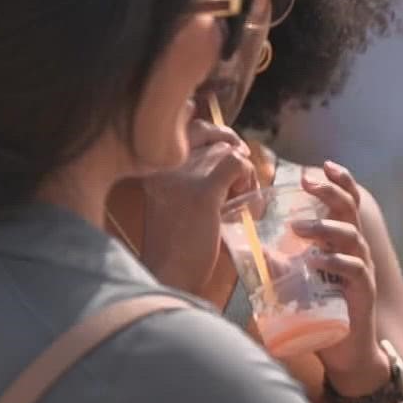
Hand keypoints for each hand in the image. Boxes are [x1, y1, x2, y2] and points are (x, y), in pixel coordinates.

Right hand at [136, 121, 256, 291]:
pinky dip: (248, 179)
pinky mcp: (202, 191)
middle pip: (210, 135)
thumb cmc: (176, 244)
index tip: (232, 155)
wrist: (168, 275)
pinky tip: (244, 204)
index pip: (189, 127)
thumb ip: (195, 174)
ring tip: (243, 200)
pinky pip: (238, 164)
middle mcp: (163, 165)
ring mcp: (182, 176)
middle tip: (242, 179)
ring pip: (227, 150)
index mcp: (154, 166)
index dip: (217, 136)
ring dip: (245, 173)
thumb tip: (234, 151)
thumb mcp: (177, 199)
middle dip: (234, 152)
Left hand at [289, 162, 380, 378]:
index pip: (346, 203)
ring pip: (351, 237)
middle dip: (330, 191)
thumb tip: (245, 246)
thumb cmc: (322, 312)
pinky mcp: (362, 292)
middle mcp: (355, 251)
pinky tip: (317, 260)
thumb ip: (277, 262)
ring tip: (298, 228)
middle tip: (308, 182)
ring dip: (324, 227)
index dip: (339, 181)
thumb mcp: (296, 282)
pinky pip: (353, 269)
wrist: (345, 351)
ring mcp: (360, 270)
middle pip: (349, 210)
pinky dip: (335, 262)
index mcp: (342, 243)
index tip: (321, 166)